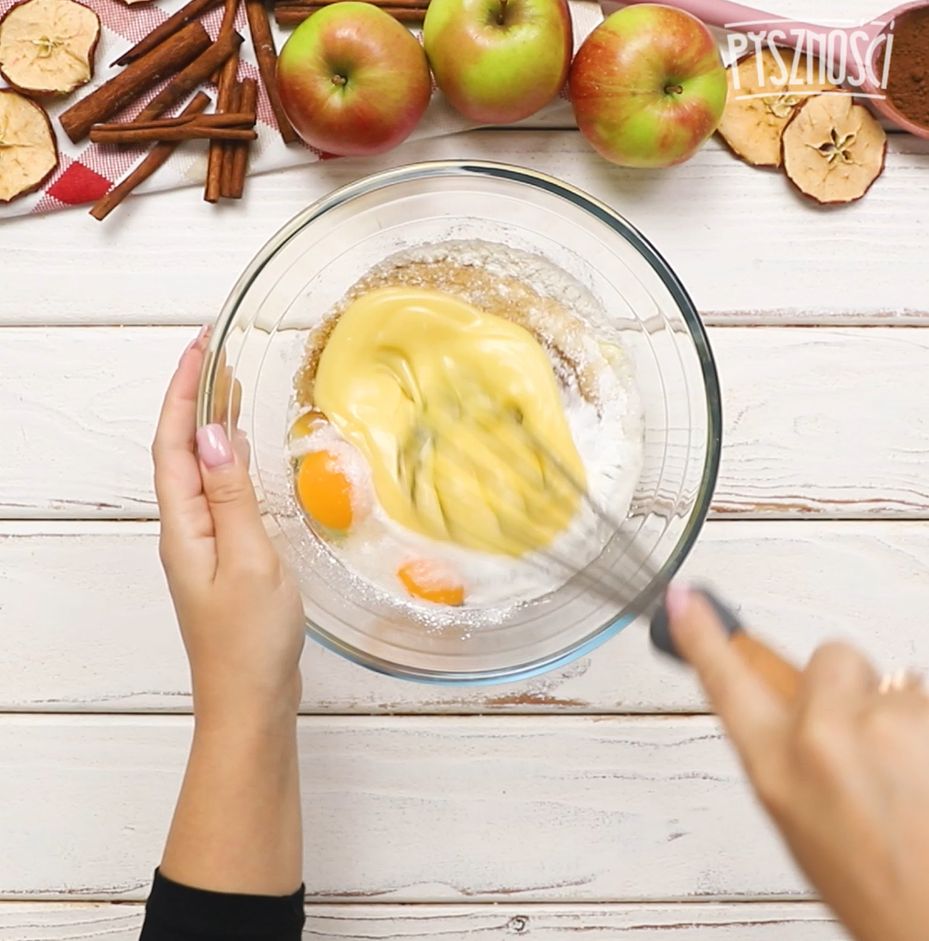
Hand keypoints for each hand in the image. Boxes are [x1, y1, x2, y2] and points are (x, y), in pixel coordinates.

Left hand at [151, 329, 305, 894]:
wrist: (250, 702)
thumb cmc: (250, 641)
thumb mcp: (250, 560)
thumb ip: (231, 497)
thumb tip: (216, 434)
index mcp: (183, 526)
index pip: (173, 443)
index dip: (182, 393)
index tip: (200, 347)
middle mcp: (185, 531)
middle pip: (180, 452)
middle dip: (193, 400)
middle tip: (219, 357)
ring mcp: (203, 546)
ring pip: (199, 471)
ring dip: (211, 428)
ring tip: (233, 391)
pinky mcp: (224, 559)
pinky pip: (219, 494)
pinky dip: (229, 462)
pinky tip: (247, 456)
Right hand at [666, 585, 928, 940]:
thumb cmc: (873, 888)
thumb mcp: (798, 818)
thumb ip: (785, 753)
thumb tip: (791, 710)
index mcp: (774, 767)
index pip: (724, 681)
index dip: (701, 636)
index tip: (686, 600)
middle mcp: (823, 739)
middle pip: (832, 657)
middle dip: (849, 686)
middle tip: (866, 738)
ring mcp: (886, 729)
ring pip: (893, 683)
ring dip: (900, 717)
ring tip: (910, 778)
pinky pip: (926, 700)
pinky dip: (928, 732)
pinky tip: (927, 776)